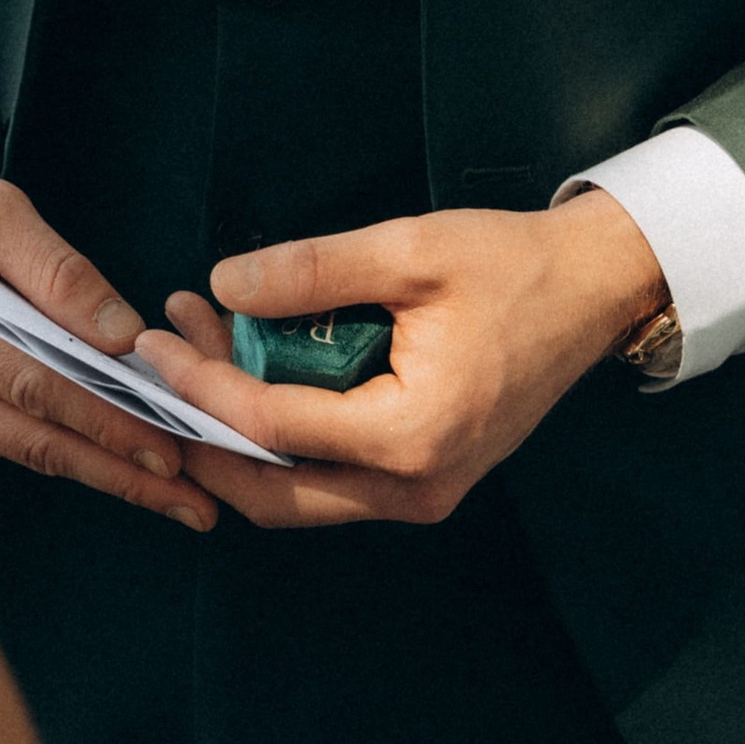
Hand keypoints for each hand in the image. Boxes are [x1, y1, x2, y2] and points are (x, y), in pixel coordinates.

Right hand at [0, 153, 215, 531]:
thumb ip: (54, 268)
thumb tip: (119, 334)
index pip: (39, 388)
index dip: (110, 425)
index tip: (171, 452)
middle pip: (37, 439)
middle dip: (121, 474)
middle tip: (195, 504)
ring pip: (22, 450)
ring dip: (98, 470)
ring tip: (173, 492)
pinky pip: (0, 441)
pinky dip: (57, 446)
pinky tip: (108, 452)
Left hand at [124, 192, 668, 531]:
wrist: (592, 291)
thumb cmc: (511, 267)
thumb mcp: (409, 249)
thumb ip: (312, 269)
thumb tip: (222, 285)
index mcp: (413, 435)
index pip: (274, 427)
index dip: (202, 386)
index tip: (152, 342)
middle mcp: (415, 486)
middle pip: (272, 492)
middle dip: (205, 430)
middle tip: (159, 360)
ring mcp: (421, 492)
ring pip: (296, 494)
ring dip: (237, 431)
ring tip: (196, 345)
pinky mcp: (420, 477)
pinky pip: (328, 477)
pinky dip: (279, 434)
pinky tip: (249, 365)